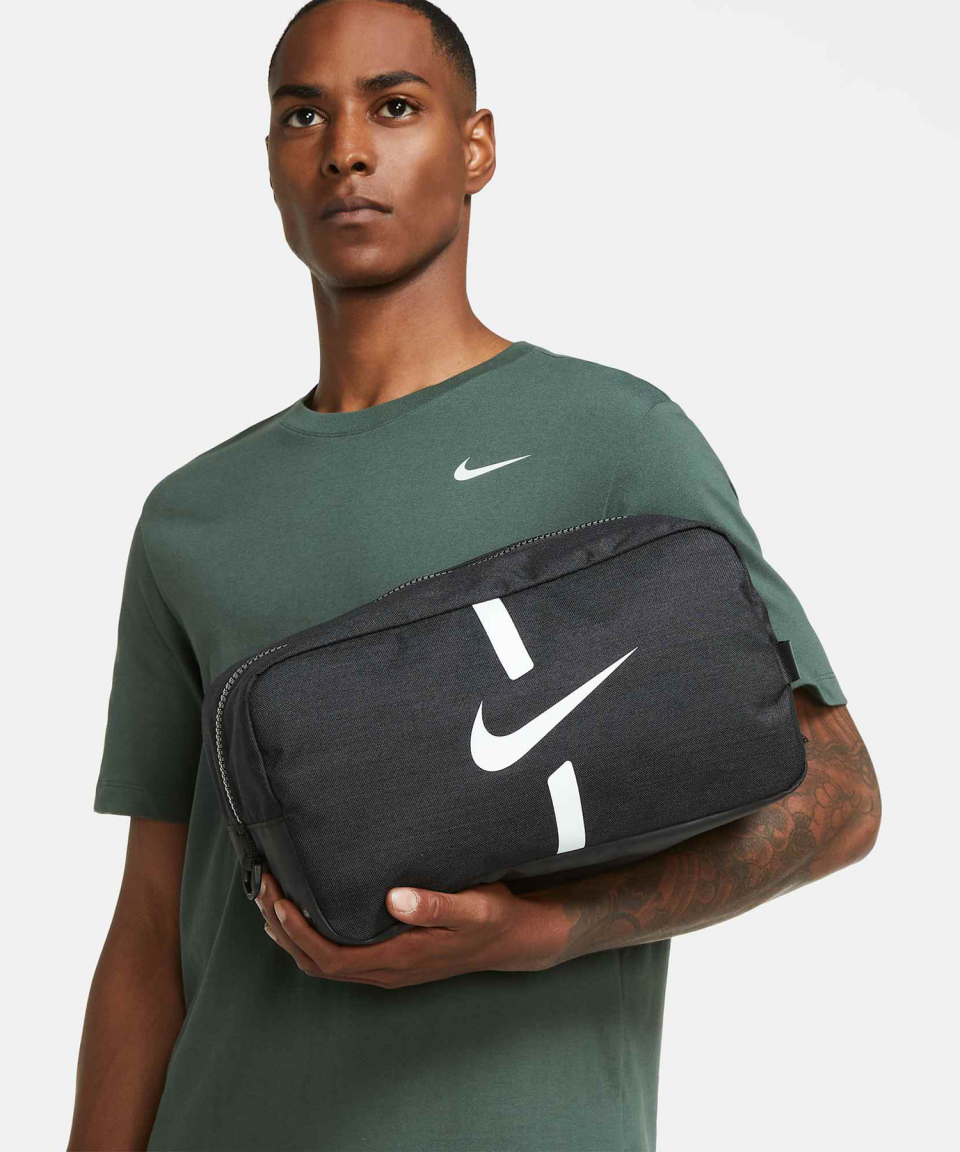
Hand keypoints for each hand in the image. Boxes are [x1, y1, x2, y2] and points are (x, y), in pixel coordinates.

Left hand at [254, 871, 561, 987]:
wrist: (512, 940)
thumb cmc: (492, 919)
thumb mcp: (473, 907)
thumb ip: (435, 905)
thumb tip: (394, 899)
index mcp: (397, 960)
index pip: (329, 956)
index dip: (298, 932)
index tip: (277, 899)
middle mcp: (384, 970)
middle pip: (314, 961)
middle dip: (282, 928)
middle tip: (261, 887)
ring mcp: (384, 968)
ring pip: (321, 961)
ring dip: (291, 934)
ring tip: (269, 897)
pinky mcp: (387, 958)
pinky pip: (335, 955)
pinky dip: (309, 936)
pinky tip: (303, 911)